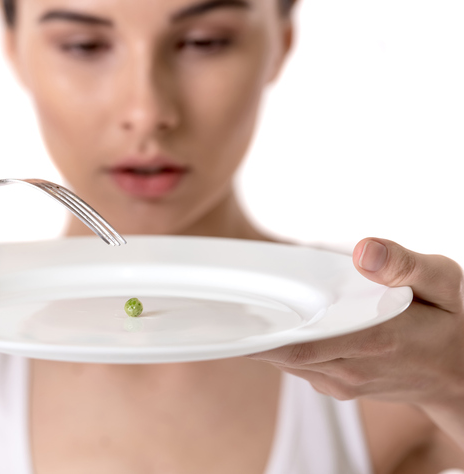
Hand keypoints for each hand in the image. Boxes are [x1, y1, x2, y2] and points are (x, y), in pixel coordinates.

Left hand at [248, 238, 463, 407]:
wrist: (463, 377)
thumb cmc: (453, 323)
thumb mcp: (444, 284)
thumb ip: (405, 265)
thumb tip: (363, 251)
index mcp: (374, 339)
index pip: (301, 344)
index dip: (259, 335)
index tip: (227, 316)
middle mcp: (352, 367)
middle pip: (281, 354)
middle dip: (247, 331)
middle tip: (213, 304)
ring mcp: (342, 382)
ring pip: (284, 362)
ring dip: (258, 340)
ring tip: (230, 309)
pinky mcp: (338, 386)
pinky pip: (295, 367)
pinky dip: (276, 347)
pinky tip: (264, 323)